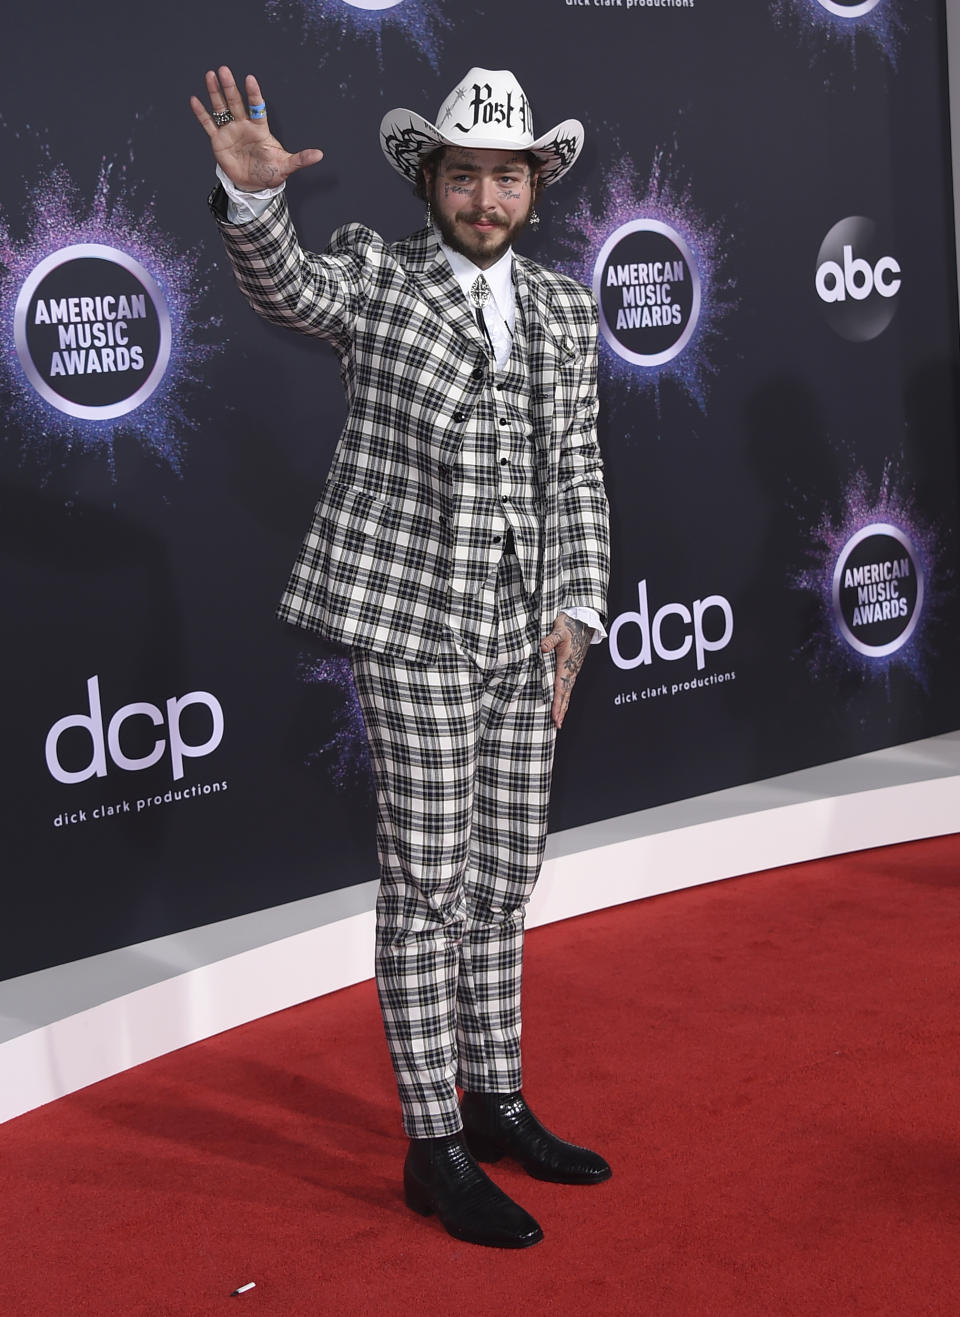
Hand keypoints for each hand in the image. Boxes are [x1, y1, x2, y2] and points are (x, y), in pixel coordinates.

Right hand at [189, 66, 323, 190]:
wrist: (254, 186)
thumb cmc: (271, 172)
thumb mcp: (286, 166)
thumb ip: (301, 159)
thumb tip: (320, 155)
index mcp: (260, 128)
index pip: (257, 107)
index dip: (254, 94)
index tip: (250, 79)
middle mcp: (244, 125)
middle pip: (236, 102)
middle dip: (231, 87)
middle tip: (225, 70)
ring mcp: (230, 131)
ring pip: (221, 108)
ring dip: (215, 93)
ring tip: (210, 75)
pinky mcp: (218, 140)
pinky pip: (209, 124)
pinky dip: (201, 114)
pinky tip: (195, 100)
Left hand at [540, 614, 593, 730]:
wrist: (582, 621)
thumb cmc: (569, 626)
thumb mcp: (559, 631)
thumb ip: (551, 640)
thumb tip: (544, 647)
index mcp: (566, 665)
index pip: (560, 689)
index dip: (557, 704)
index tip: (555, 717)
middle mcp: (570, 671)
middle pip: (565, 696)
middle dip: (561, 711)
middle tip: (557, 727)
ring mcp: (572, 671)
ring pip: (567, 693)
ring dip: (563, 707)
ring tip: (559, 721)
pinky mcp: (571, 668)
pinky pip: (567, 687)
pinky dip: (564, 698)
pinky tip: (561, 703)